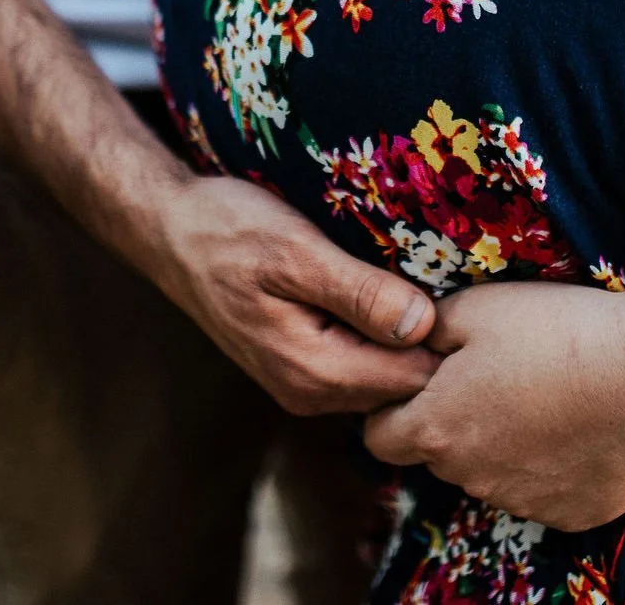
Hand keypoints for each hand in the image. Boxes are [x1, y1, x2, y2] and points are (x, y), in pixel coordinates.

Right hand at [148, 173, 440, 415]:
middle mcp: (311, 393)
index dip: (443, 337)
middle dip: (428, 339)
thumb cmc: (229, 231)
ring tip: (409, 276)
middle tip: (439, 275)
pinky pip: (362, 362)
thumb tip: (423, 325)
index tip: (453, 288)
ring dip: (403, 334)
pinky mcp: (302, 366)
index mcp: (314, 372)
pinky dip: (377, 332)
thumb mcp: (297, 250)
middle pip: (404, 384)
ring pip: (385, 374)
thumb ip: (360, 293)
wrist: (171, 232)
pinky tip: (378, 291)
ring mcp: (304, 384)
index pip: (414, 379)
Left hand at [362, 280, 624, 532]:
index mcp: (435, 429)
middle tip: (496, 373)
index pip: (378, 435)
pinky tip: (582, 422)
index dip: (393, 402)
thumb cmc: (559, 331)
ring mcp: (523, 502)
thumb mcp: (475, 308)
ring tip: (548, 391)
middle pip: (440, 453)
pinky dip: (554, 462)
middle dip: (453, 419)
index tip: (424, 374)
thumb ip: (425, 330)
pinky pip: (546, 488)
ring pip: (493, 472)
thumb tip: (407, 341)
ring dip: (505, 442)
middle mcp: (470, 479)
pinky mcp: (572, 514)